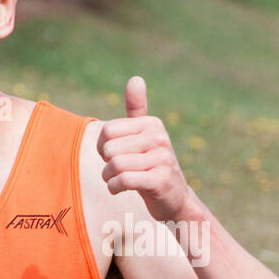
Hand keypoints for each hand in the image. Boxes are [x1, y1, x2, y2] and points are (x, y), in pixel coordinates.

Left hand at [96, 76, 190, 223]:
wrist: (175, 200)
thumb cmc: (152, 167)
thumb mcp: (144, 136)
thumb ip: (137, 110)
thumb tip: (136, 78)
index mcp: (152, 124)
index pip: (107, 131)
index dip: (103, 147)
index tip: (115, 155)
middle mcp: (159, 137)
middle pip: (109, 149)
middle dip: (106, 164)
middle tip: (117, 171)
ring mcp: (162, 158)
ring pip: (115, 165)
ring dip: (108, 178)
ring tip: (116, 181)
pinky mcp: (161, 180)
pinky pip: (124, 180)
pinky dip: (114, 187)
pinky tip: (118, 189)